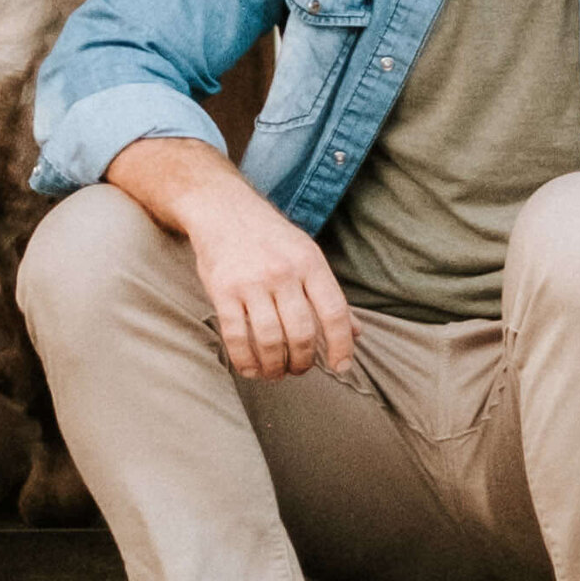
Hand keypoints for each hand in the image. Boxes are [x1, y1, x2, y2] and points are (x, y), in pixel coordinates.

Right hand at [190, 178, 358, 377]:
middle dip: (302, 362)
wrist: (223, 208)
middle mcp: (283, 271)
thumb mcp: (306, 254)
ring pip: (269, 340)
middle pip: (301, 332)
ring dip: (275, 367)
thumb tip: (356, 333)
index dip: (341, 345)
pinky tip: (251, 369)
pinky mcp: (223, 290)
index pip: (334, 312)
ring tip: (276, 373)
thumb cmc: (270, 238)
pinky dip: (245, 361)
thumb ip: (328, 294)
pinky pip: (236, 336)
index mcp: (310, 262)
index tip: (341, 367)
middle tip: (299, 369)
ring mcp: (251, 281)